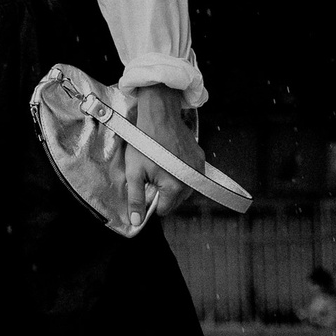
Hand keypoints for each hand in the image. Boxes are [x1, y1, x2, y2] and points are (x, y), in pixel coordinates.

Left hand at [126, 81, 204, 223]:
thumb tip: (136, 222)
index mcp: (175, 187)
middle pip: (176, 200)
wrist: (159, 114)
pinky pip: (191, 173)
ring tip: (160, 164)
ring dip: (173, 182)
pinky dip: (181, 170)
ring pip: (184, 187)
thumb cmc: (144, 141)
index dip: (151, 200)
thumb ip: (136, 198)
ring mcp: (198, 168)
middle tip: (151, 173)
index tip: (145, 186)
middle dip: (163, 192)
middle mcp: (191, 180)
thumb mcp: (134, 171)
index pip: (164, 209)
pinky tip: (170, 158)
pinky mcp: (201, 157)